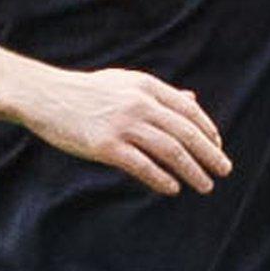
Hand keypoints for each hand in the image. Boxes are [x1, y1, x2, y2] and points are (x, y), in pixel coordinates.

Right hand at [19, 67, 231, 195]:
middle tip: (224, 170)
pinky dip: (162, 179)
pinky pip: (143, 166)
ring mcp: (123, 125)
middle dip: (209, 154)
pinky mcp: (106, 146)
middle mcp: (140, 104)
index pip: (189, 111)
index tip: (218, 147)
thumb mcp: (126, 82)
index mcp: (147, 86)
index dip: (208, 131)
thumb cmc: (87, 91)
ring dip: (192, 170)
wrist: (45, 96)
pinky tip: (173, 188)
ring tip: (205, 185)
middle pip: (186, 132)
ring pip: (170, 151)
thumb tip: (193, 101)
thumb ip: (160, 93)